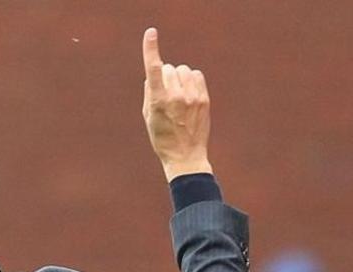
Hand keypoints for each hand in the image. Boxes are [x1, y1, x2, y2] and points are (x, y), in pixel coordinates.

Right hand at [141, 28, 212, 180]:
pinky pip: (196, 75)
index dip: (151, 49)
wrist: (185, 156)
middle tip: (165, 93)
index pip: (154, 69)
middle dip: (164, 75)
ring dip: (178, 77)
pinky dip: (190, 80)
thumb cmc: (162, 137)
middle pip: (169, 68)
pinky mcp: (204, 98)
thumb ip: (149, 93)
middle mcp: (176, 96)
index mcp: (158, 101)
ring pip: (183, 70)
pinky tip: (188, 93)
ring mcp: (192, 97)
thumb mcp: (148, 117)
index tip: (151, 33)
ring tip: (177, 94)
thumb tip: (154, 76)